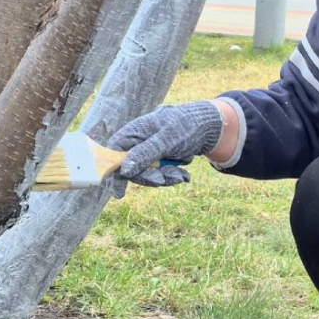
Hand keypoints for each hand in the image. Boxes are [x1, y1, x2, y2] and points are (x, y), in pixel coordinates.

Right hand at [106, 101, 224, 187]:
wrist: (205, 126)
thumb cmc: (184, 126)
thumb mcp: (166, 139)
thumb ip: (144, 153)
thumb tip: (123, 171)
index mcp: (131, 134)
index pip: (112, 155)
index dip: (113, 175)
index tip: (119, 193)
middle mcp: (135, 145)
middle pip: (131, 171)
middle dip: (150, 178)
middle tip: (165, 179)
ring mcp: (146, 154)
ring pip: (148, 176)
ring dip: (165, 178)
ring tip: (182, 175)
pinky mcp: (157, 162)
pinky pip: (160, 176)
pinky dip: (172, 177)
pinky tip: (185, 175)